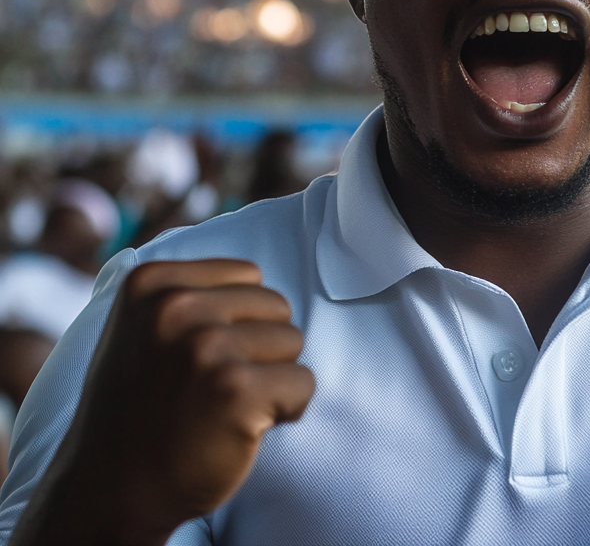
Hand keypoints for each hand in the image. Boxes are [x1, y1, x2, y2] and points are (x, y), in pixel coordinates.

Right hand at [12, 259, 314, 545]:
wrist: (111, 492)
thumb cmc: (141, 407)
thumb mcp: (143, 328)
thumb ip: (190, 292)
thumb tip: (257, 271)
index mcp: (152, 282)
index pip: (249, 275)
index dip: (238, 321)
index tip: (198, 359)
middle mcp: (176, 308)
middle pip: (276, 306)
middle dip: (258, 348)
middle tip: (212, 388)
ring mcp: (206, 347)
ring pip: (293, 341)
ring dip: (271, 378)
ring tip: (223, 406)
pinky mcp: (236, 390)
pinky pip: (304, 383)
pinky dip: (286, 409)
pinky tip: (242, 429)